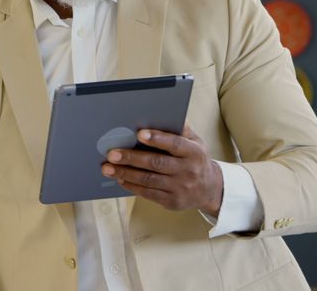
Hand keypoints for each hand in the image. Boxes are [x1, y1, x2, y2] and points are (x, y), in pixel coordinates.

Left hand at [101, 125, 223, 216]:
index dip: (157, 139)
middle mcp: (188, 171)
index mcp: (194, 152)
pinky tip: (120, 178)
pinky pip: (148, 193)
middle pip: (156, 163)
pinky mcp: (172, 202)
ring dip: (125, 173)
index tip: (139, 133)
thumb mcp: (195, 142)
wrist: (208, 189)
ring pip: (148, 180)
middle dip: (132, 158)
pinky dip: (131, 185)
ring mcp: (180, 188)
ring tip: (107, 168)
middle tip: (112, 154)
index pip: (175, 144)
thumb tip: (161, 115)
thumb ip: (180, 130)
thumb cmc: (194, 159)